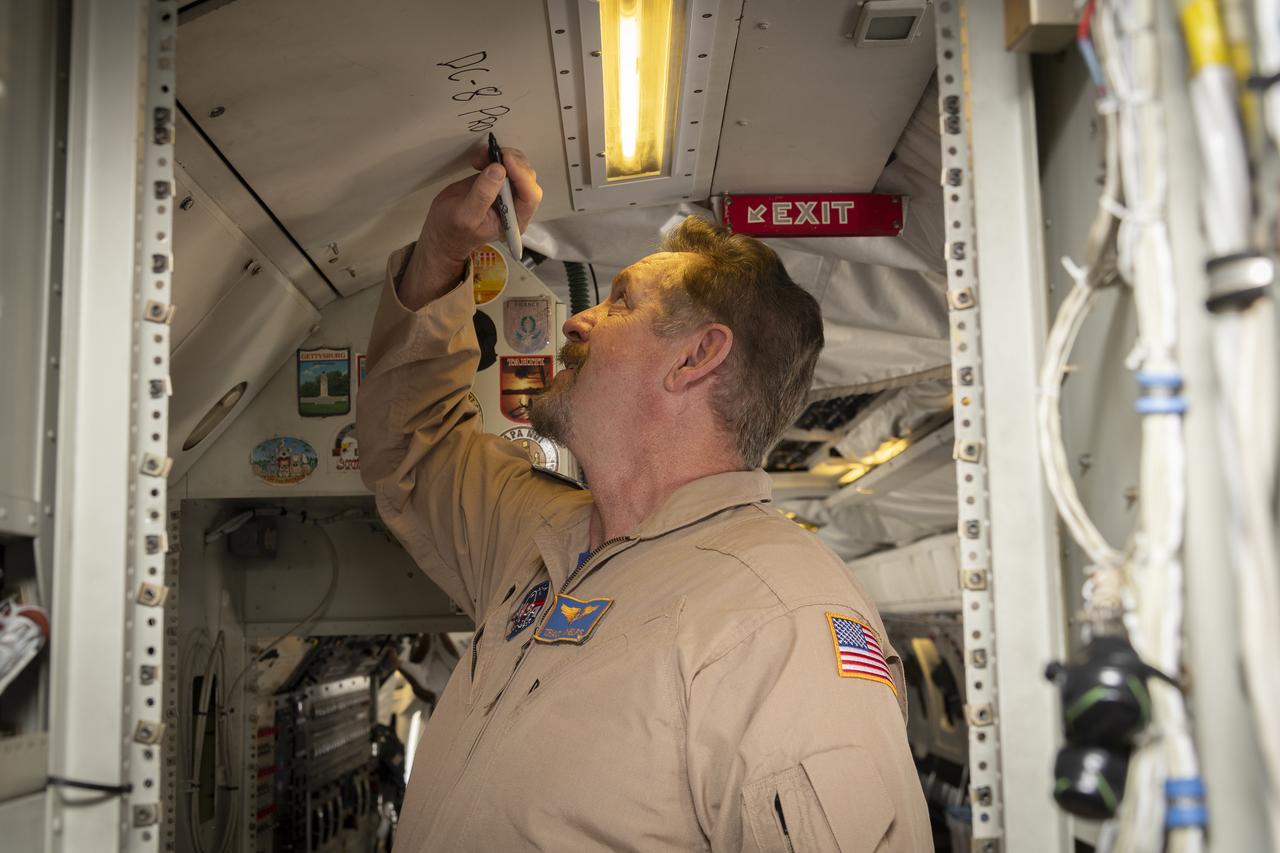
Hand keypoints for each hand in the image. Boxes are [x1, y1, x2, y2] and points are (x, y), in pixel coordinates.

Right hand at [401, 144, 542, 307]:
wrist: (442, 230)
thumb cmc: (453, 232)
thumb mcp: (465, 217)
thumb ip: (482, 195)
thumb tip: (498, 171)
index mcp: (514, 222)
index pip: (529, 197)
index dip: (521, 176)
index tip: (506, 161)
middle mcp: (515, 207)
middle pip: (528, 179)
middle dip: (512, 163)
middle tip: (494, 155)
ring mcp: (507, 194)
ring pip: (519, 168)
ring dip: (503, 157)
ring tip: (483, 156)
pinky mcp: (497, 183)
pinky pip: (505, 164)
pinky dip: (495, 156)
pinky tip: (482, 158)